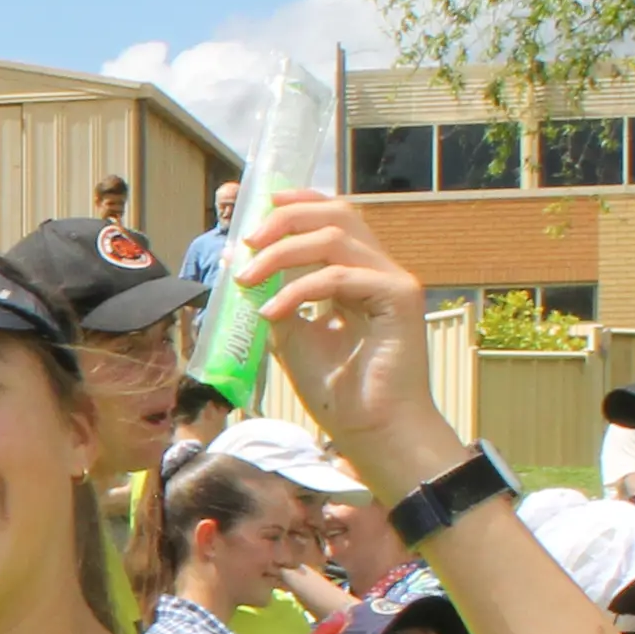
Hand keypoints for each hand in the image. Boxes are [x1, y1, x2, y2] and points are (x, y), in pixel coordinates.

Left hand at [237, 193, 460, 486]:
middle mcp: (379, 269)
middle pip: (338, 214)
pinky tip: (270, 313)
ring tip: (248, 280)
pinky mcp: (399, 297)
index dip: (298, 203)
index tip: (260, 208)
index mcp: (358, 272)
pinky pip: (339, 277)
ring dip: (282, 254)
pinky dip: (298, 290)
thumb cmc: (338, 390)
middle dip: (287, 219)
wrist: (373, 430)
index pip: (334, 217)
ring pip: (336, 238)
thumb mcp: (291, 335)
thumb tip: (235, 263)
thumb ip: (272, 297)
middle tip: (248, 242)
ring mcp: (394, 280)